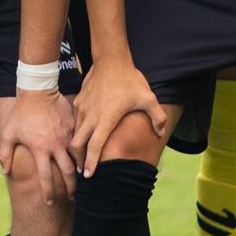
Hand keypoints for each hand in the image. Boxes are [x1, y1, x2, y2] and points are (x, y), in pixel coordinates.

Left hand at [0, 88, 77, 202]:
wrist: (37, 91)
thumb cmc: (21, 113)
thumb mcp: (9, 133)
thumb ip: (5, 153)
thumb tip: (5, 172)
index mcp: (39, 149)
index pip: (45, 177)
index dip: (48, 192)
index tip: (49, 202)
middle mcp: (55, 146)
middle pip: (68, 174)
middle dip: (71, 189)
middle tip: (72, 198)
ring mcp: (67, 137)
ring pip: (79, 160)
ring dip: (81, 174)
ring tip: (82, 183)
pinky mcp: (74, 128)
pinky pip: (81, 145)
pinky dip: (83, 156)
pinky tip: (85, 163)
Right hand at [69, 59, 165, 174]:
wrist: (110, 59)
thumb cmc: (129, 80)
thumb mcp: (148, 98)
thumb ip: (157, 117)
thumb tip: (160, 133)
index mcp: (106, 119)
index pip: (94, 146)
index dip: (91, 163)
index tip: (90, 175)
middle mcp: (90, 116)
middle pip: (77, 144)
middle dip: (79, 160)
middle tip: (83, 172)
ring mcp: (82, 108)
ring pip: (75, 133)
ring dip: (77, 147)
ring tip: (82, 157)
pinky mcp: (79, 101)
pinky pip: (75, 121)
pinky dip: (77, 132)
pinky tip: (84, 136)